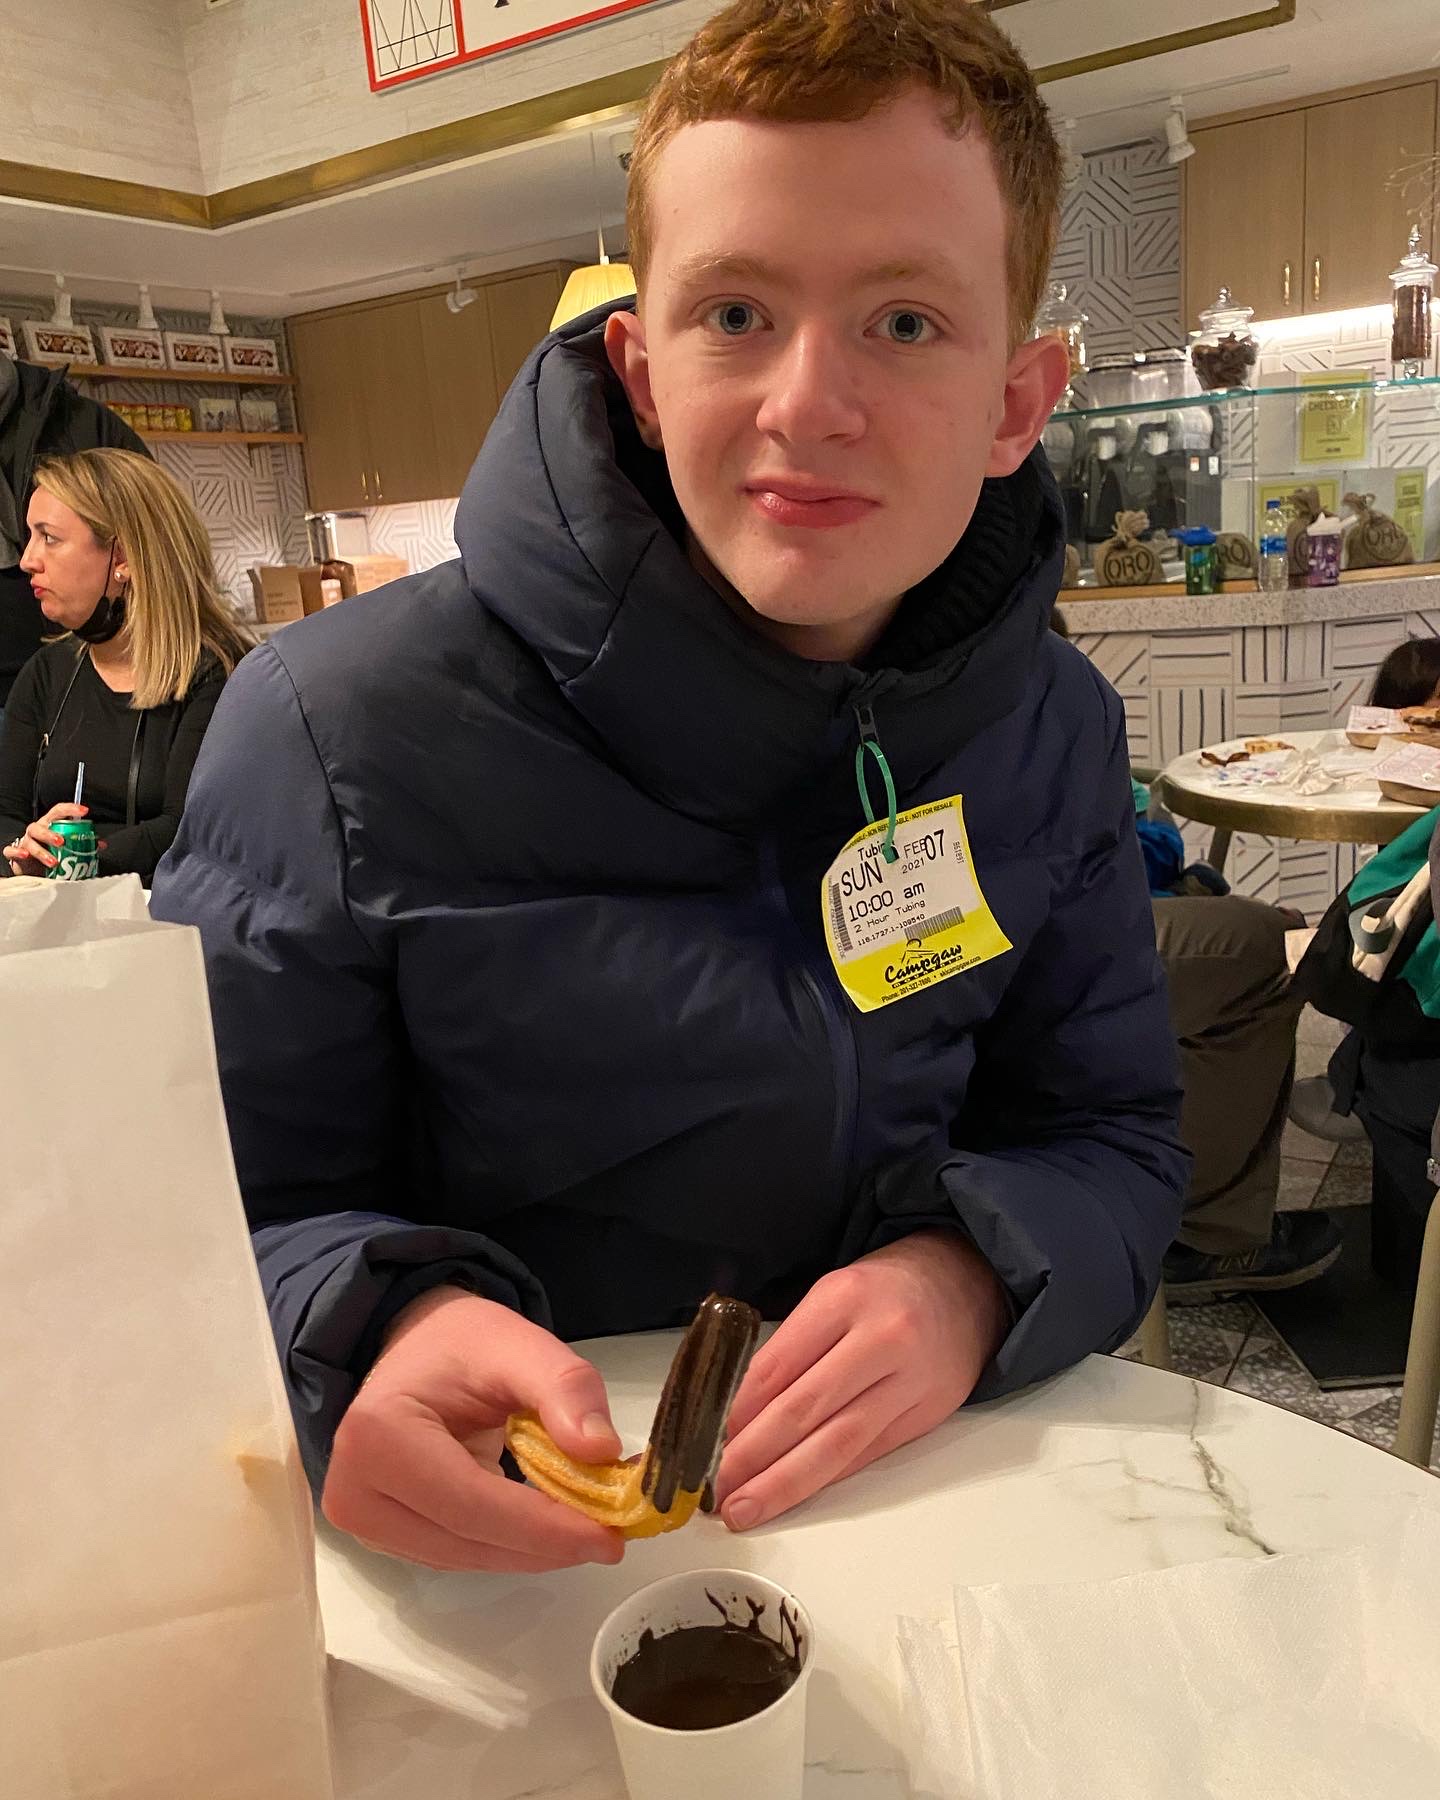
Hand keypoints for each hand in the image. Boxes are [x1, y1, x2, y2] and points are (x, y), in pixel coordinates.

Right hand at [3, 802, 93, 874]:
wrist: (31, 866)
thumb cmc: (50, 850)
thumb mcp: (66, 846)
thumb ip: (82, 843)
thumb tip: (99, 844)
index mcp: (50, 824)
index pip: (59, 811)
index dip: (71, 809)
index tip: (84, 811)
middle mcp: (37, 830)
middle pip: (41, 827)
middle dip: (51, 834)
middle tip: (62, 842)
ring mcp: (26, 841)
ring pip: (30, 841)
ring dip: (42, 851)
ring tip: (53, 861)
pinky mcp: (16, 853)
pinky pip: (12, 850)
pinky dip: (18, 852)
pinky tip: (26, 856)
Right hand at [323, 1285, 626, 1572]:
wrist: (417, 1347)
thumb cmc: (461, 1344)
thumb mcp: (518, 1344)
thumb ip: (564, 1389)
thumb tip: (601, 1451)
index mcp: (378, 1436)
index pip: (469, 1503)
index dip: (541, 1527)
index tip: (608, 1535)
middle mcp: (355, 1488)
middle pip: (465, 1541)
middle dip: (543, 1544)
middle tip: (612, 1535)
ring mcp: (362, 1518)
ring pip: (462, 1557)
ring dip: (529, 1551)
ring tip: (588, 1527)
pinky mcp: (381, 1533)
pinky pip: (455, 1552)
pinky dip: (507, 1546)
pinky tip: (548, 1527)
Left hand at [716, 1229, 1008, 1531]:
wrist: (968, 1283)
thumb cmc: (888, 1287)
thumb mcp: (834, 1291)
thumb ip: (794, 1344)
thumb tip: (740, 1410)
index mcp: (844, 1298)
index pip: (778, 1366)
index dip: (738, 1412)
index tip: (706, 1441)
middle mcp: (880, 1339)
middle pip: (804, 1411)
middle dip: (753, 1456)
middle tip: (714, 1487)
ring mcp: (909, 1381)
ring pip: (837, 1443)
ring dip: (785, 1482)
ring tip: (746, 1507)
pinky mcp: (927, 1414)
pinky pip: (867, 1453)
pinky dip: (827, 1477)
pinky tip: (796, 1494)